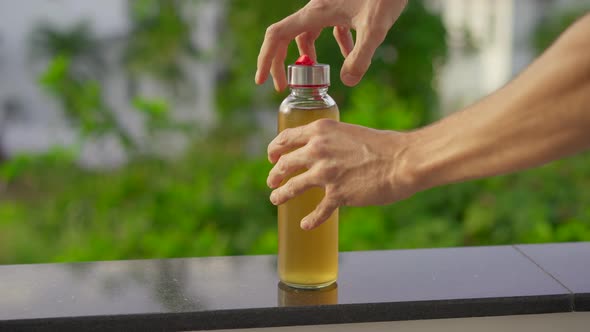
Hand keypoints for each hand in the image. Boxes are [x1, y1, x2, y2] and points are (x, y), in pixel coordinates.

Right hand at [255, 0, 407, 90]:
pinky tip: (349, 54)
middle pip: (287, 36)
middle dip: (282, 62)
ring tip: (317, 76)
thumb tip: (347, 82)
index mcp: (315, 13)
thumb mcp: (375, 28)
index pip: (277, 36)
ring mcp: (330, 7)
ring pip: (307, 33)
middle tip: (285, 86)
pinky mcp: (344, 6)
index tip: (261, 81)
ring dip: (308, 55)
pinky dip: (333, 44)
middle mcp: (317, 9)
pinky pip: (328, 28)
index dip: (266, 59)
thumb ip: (360, 57)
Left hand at [266, 119, 415, 229]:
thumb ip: (332, 141)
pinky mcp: (337, 194)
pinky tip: (305, 224)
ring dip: (281, 195)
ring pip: (292, 187)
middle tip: (273, 182)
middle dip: (275, 175)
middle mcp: (318, 150)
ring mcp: (326, 173)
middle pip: (284, 164)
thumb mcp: (349, 133)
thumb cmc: (383, 146)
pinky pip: (318, 211)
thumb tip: (323, 154)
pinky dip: (310, 220)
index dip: (274, 149)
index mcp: (320, 130)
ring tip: (276, 200)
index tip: (272, 158)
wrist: (403, 160)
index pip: (285, 138)